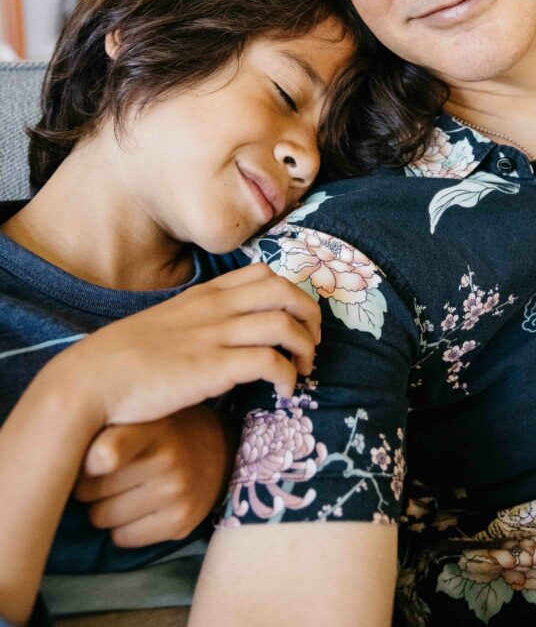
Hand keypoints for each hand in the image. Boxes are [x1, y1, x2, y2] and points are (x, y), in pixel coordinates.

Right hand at [50, 263, 320, 428]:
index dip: (292, 293)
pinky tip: (285, 391)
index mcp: (204, 294)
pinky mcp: (214, 369)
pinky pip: (270, 362)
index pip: (263, 274)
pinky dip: (289, 376)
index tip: (297, 319)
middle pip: (285, 291)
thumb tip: (226, 336)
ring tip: (304, 369)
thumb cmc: (125, 359)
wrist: (92, 379)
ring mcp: (215, 336)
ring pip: (285, 323)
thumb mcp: (168, 324)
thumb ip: (200, 321)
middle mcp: (215, 308)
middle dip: (311, 314)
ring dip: (306, 347)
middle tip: (312, 343)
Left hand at [74, 405, 232, 547]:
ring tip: (122, 490)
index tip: (88, 463)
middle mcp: (168, 458)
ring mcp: (177, 492)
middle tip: (105, 473)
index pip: (110, 450)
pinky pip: (123, 539)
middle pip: (90, 490)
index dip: (90, 461)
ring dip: (103, 508)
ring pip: (102, 518)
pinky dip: (121, 528)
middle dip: (89, 485)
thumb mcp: (142, 415)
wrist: (218, 450)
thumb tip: (65, 458)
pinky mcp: (181, 522)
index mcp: (152, 425)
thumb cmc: (162, 431)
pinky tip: (137, 508)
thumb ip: (107, 427)